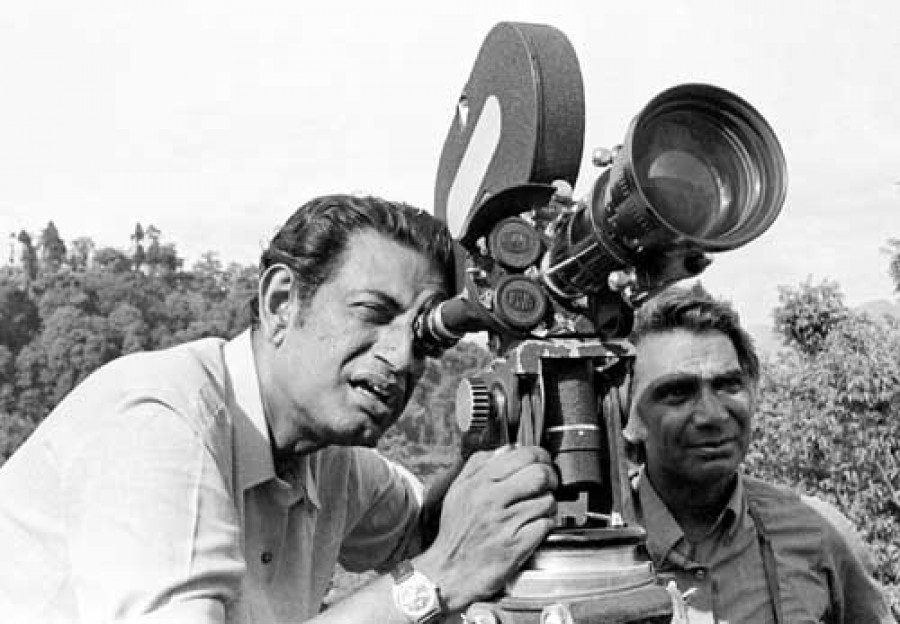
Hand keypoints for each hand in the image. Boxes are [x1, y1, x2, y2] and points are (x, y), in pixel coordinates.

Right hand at [413, 445, 557, 611]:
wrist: (449, 572)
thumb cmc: (456, 533)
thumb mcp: (458, 490)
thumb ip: (479, 464)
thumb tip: (507, 449)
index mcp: (479, 482)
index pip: (523, 455)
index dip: (540, 457)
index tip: (542, 462)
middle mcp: (492, 499)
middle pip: (540, 475)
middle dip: (551, 478)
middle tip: (548, 484)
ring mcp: (506, 523)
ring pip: (547, 500)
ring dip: (548, 504)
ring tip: (537, 509)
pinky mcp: (517, 544)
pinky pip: (546, 524)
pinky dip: (545, 525)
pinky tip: (534, 527)